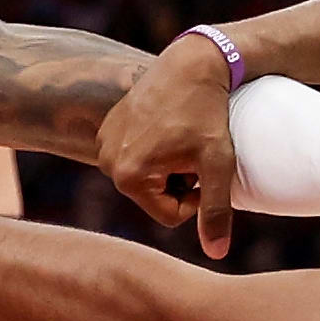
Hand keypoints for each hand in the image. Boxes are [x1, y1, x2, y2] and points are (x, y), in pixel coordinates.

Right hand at [98, 31, 242, 256]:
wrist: (189, 65)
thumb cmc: (207, 114)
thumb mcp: (218, 164)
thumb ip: (215, 211)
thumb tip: (215, 255)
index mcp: (129, 178)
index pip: (171, 216)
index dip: (196, 197)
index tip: (205, 166)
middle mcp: (106, 164)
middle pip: (154, 198)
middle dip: (178, 182)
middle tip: (192, 149)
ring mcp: (102, 146)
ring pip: (145, 180)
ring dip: (166, 168)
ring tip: (178, 137)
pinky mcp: (104, 131)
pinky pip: (134, 159)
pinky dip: (152, 151)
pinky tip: (165, 128)